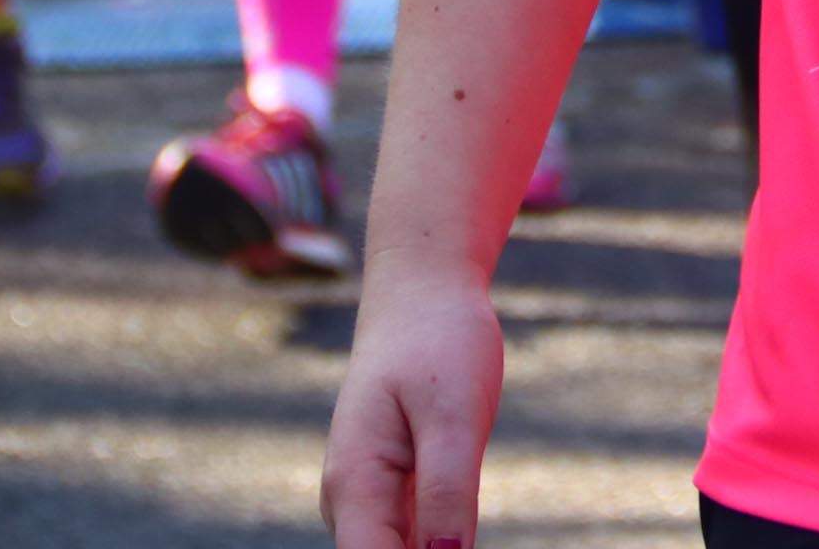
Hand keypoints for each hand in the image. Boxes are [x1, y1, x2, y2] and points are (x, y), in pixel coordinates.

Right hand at [320, 260, 506, 548]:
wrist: (423, 294)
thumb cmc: (439, 341)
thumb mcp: (455, 414)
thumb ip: (448, 492)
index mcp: (356, 485)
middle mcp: (351, 501)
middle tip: (467, 540)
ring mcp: (369, 499)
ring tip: (466, 536)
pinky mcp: (394, 492)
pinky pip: (411, 542)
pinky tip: (459, 543)